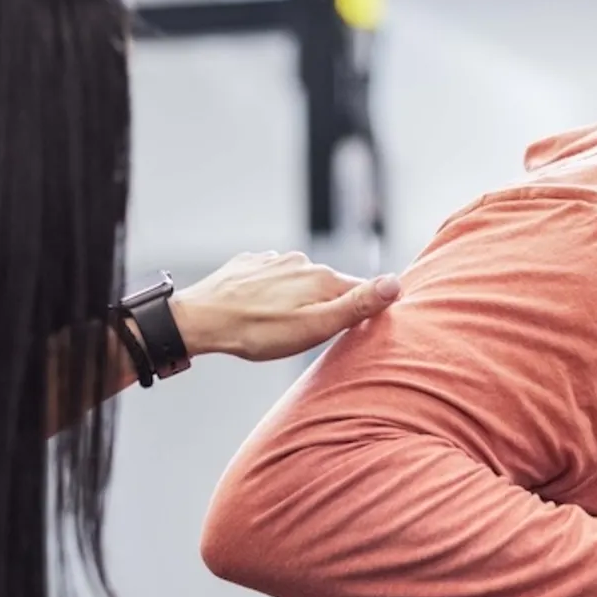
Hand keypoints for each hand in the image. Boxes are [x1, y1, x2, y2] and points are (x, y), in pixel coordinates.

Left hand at [171, 251, 401, 360]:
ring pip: (300, 282)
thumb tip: (395, 283)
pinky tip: (259, 311)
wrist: (201, 320)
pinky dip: (272, 293)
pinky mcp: (251, 264)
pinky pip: (273, 278)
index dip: (361, 312)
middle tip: (308, 336)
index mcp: (323, 278)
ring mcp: (274, 260)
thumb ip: (357, 305)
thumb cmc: (259, 332)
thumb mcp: (315, 327)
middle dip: (326, 308)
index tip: (352, 332)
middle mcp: (303, 262)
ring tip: (280, 326)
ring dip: (298, 301)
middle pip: (329, 287)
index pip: (360, 292)